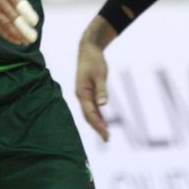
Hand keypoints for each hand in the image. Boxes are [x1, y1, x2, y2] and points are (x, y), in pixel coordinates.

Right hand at [0, 0, 44, 44]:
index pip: (17, 1)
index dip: (25, 11)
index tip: (34, 21)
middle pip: (11, 15)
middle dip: (22, 28)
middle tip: (33, 37)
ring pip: (5, 23)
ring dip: (15, 34)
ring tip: (27, 41)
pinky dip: (6, 35)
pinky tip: (16, 41)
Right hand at [75, 18, 114, 139]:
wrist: (88, 49)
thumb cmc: (94, 60)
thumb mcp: (100, 74)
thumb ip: (101, 90)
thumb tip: (103, 105)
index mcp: (81, 92)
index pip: (89, 113)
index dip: (97, 125)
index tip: (106, 134)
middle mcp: (81, 95)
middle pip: (88, 116)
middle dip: (97, 128)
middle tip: (107, 139)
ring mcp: (83, 94)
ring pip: (89, 113)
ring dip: (97, 123)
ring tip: (106, 135)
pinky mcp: (87, 91)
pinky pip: (92, 107)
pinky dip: (97, 115)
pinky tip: (104, 122)